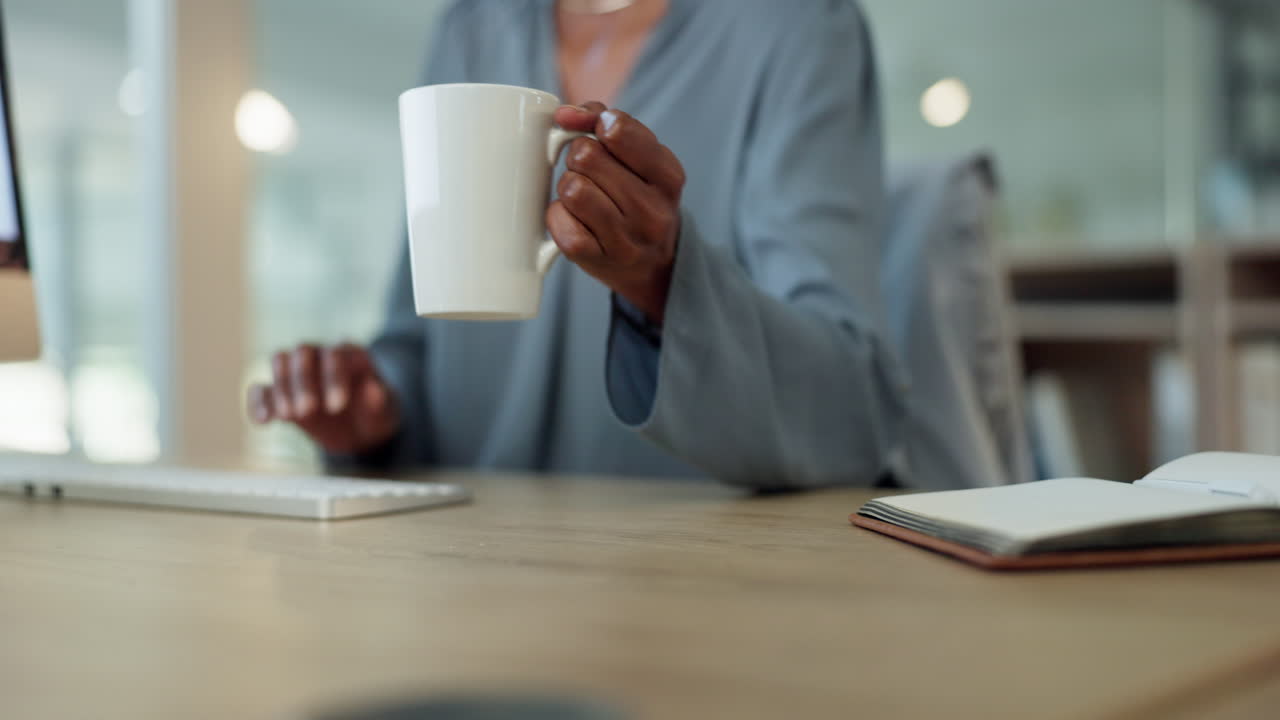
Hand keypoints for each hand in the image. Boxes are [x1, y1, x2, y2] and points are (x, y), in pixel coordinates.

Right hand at [247, 343, 400, 455]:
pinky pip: (261, 389)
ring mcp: (298, 372)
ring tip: (287, 417)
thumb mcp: (385, 413)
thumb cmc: (375, 416)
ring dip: (280, 388)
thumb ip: (379, 400)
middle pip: (302, 351)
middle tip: (307, 410)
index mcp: (350, 355)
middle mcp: (321, 356)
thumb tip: (373, 386)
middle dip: (302, 380)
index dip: (334, 377)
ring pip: (279, 362)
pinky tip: (264, 422)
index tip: (338, 406)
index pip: (336, 353)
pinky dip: (258, 403)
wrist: (361, 432)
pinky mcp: (280, 393)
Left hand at [550, 101, 685, 324]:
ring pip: (572, 187)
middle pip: (586, 155)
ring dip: (568, 186)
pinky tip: (575, 220)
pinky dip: (558, 215)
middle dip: (579, 157)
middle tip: (590, 172)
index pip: (618, 130)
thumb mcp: (639, 157)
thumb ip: (603, 120)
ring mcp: (626, 240)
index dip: (596, 124)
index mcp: (668, 177)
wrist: (651, 266)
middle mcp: (653, 211)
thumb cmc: (638, 197)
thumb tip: (564, 114)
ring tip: (583, 197)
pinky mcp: (595, 260)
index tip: (597, 133)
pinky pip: (558, 219)